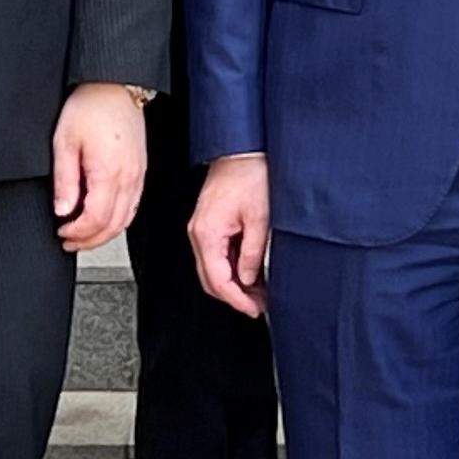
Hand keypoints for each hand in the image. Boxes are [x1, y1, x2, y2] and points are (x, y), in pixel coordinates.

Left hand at [52, 84, 148, 253]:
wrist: (114, 85)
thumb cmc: (90, 106)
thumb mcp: (64, 143)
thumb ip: (65, 181)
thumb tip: (63, 210)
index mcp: (109, 172)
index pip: (95, 219)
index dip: (77, 233)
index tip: (62, 232)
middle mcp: (129, 178)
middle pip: (113, 226)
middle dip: (89, 240)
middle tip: (69, 242)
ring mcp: (138, 175)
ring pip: (126, 220)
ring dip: (104, 233)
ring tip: (83, 235)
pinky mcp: (141, 170)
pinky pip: (133, 206)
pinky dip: (118, 220)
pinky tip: (103, 219)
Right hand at [191, 152, 273, 317]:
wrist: (242, 149)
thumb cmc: (250, 174)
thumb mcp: (259, 218)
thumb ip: (252, 253)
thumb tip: (249, 278)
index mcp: (207, 234)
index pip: (217, 280)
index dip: (237, 300)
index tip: (254, 310)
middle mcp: (198, 233)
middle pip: (210, 279)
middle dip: (235, 296)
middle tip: (259, 305)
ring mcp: (201, 228)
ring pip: (213, 268)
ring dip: (234, 283)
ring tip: (260, 291)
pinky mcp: (209, 223)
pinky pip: (216, 254)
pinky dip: (232, 267)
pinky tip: (251, 271)